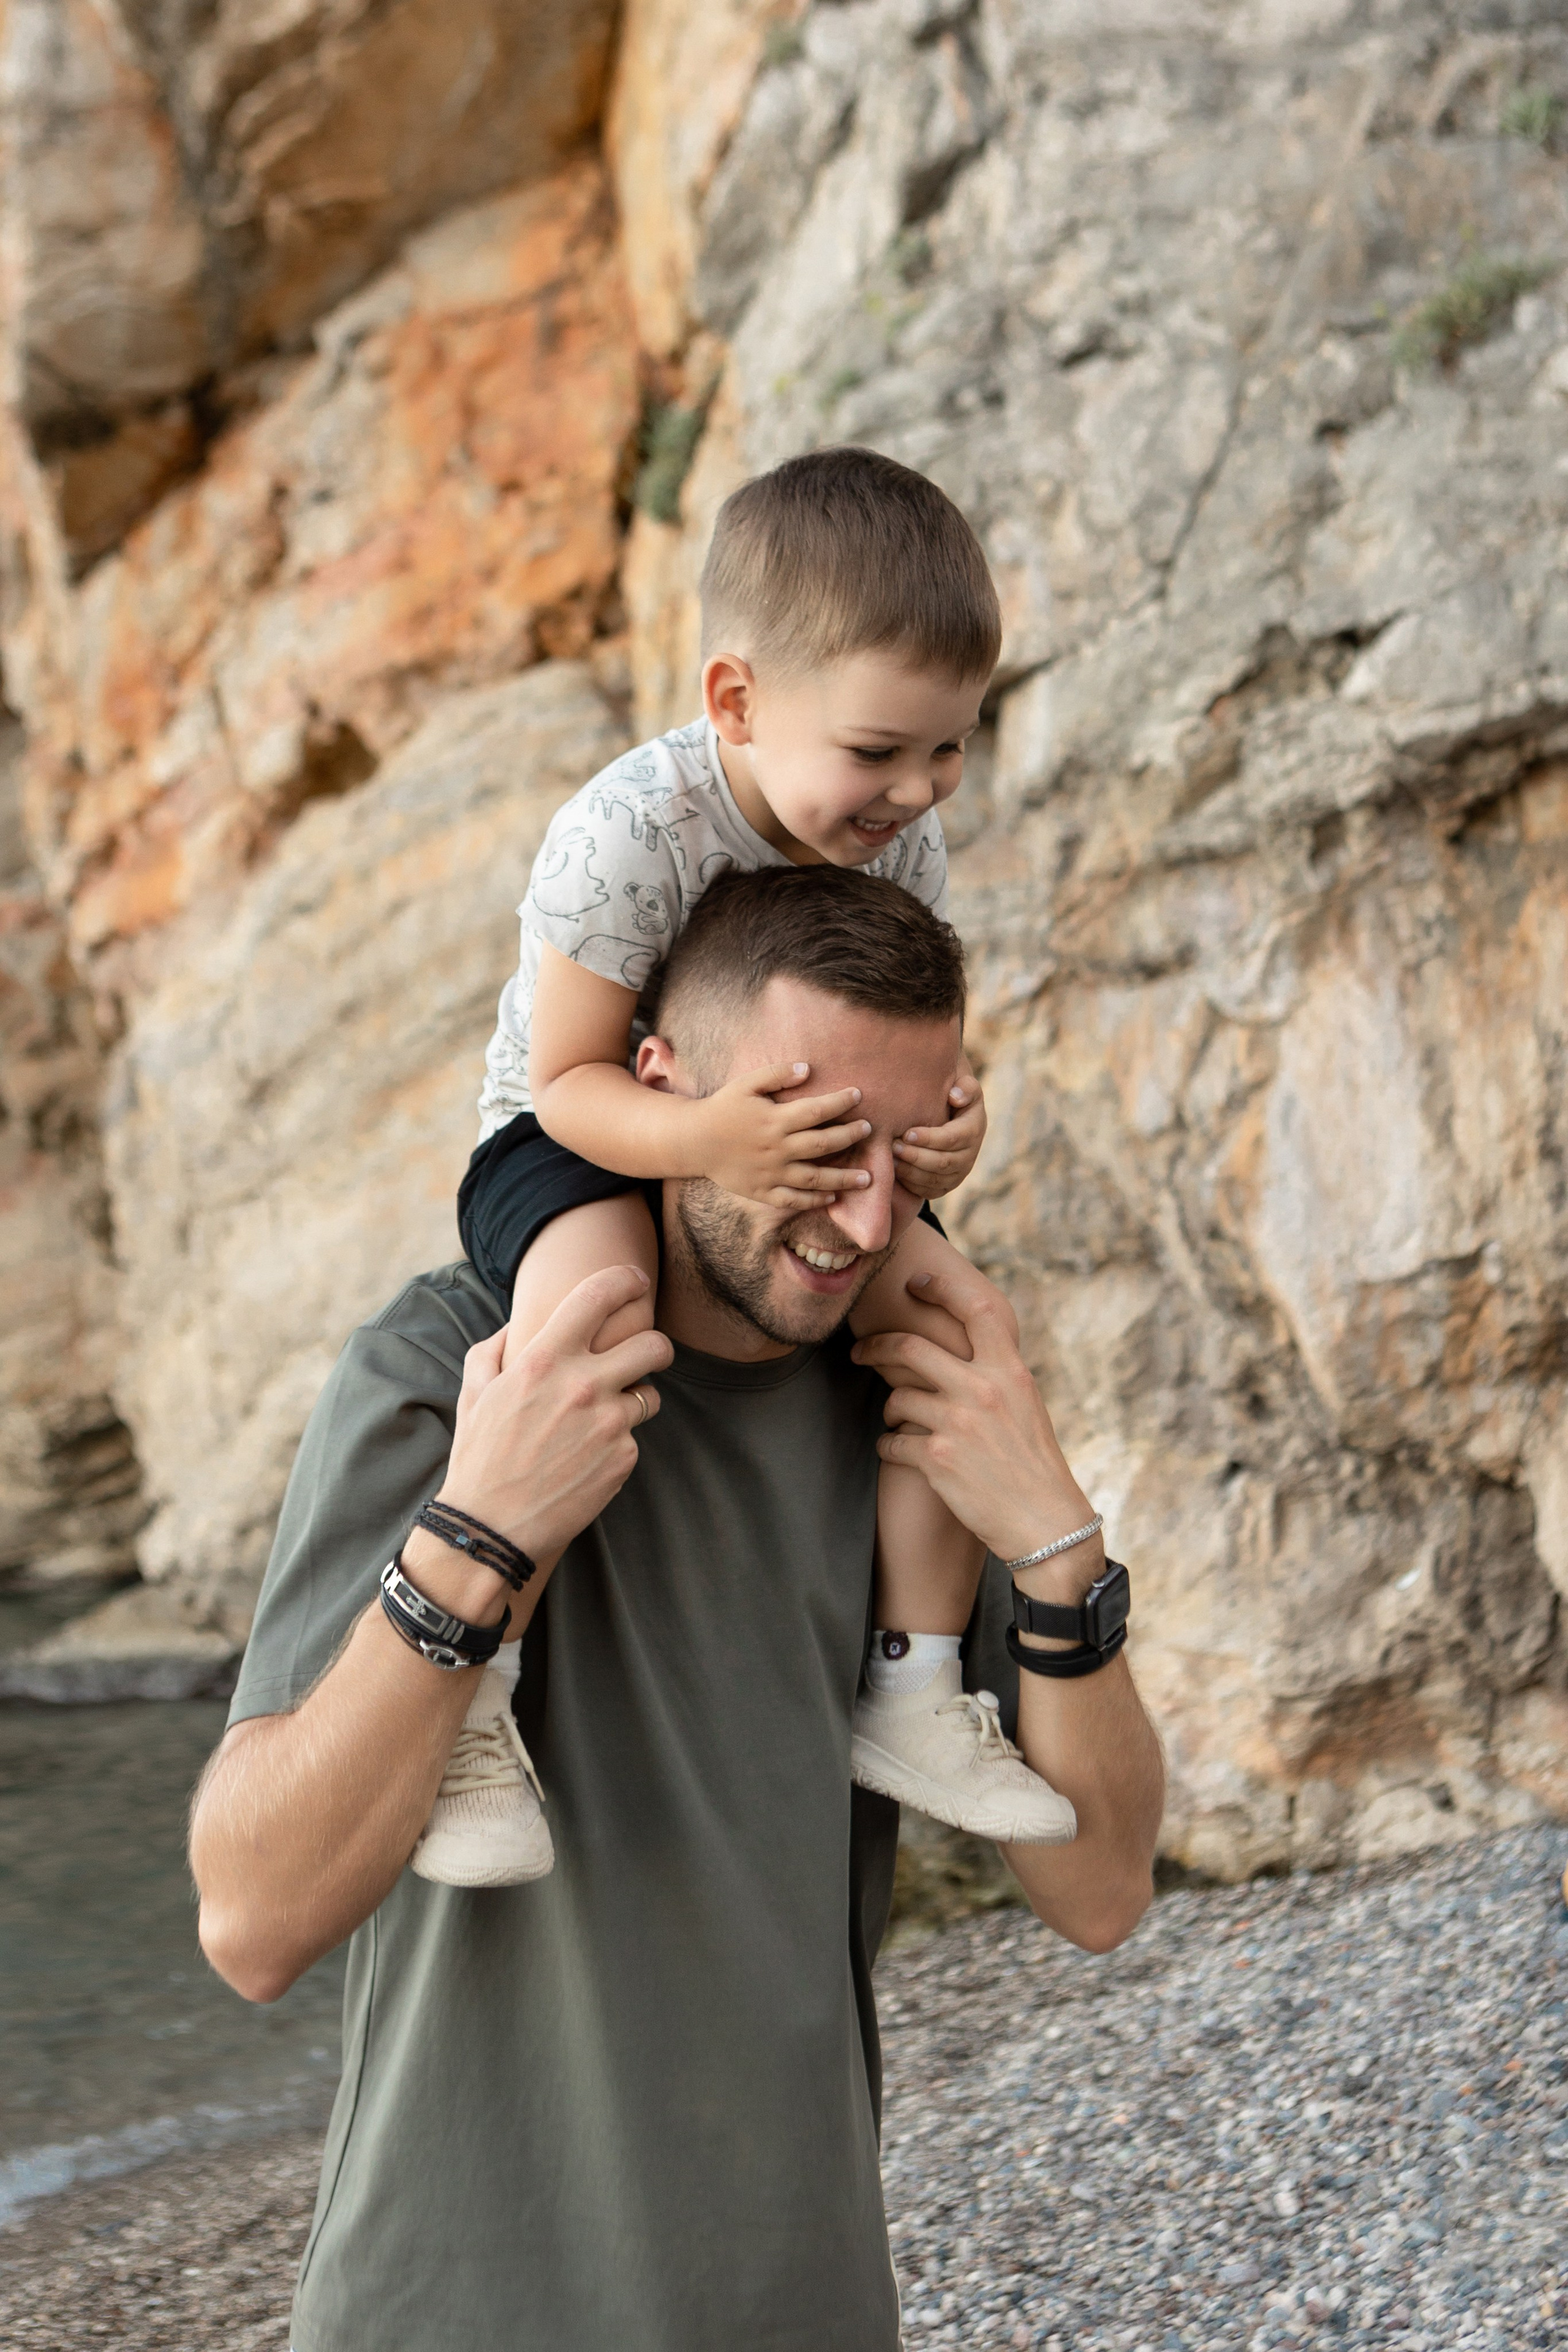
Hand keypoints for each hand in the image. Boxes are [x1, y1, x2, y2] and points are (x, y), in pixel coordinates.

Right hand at [437, 1267, 673, 1568]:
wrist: (491, 1528)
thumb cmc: (479, 1457)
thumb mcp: (474, 1393)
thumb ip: (495, 1349)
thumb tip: (517, 1326)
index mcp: (544, 1361)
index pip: (600, 1295)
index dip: (627, 1281)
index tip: (636, 1282)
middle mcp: (583, 1386)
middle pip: (653, 1345)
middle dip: (657, 1346)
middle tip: (649, 1354)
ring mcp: (608, 1424)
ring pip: (650, 1395)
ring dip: (636, 1399)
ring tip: (603, 1418)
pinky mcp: (623, 1459)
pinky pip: (633, 1437)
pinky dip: (617, 1443)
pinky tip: (586, 1459)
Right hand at [693, 1060, 872, 1208]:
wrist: (693, 1141)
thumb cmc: (723, 1108)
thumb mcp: (746, 1084)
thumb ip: (776, 1074)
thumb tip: (808, 1068)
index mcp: (775, 1119)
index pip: (816, 1111)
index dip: (840, 1103)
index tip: (858, 1095)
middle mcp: (777, 1148)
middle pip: (822, 1144)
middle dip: (850, 1136)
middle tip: (869, 1130)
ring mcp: (771, 1173)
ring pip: (814, 1178)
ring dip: (843, 1179)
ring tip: (867, 1178)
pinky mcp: (762, 1191)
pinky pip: (793, 1199)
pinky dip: (813, 1200)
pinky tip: (832, 1197)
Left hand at [851, 1262, 1097, 1572]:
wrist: (1045, 1523)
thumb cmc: (1033, 1462)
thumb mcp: (1026, 1403)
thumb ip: (995, 1372)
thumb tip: (960, 1345)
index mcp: (1009, 1370)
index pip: (975, 1308)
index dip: (942, 1288)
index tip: (916, 1283)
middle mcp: (983, 1389)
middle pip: (909, 1347)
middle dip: (875, 1345)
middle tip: (859, 1350)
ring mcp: (958, 1423)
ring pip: (897, 1397)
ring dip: (892, 1410)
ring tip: (901, 1422)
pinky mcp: (937, 1459)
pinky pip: (891, 1440)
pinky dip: (889, 1445)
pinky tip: (899, 1451)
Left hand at [891, 1074, 986, 1200]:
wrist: (948, 1113)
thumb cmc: (950, 1094)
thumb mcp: (963, 1083)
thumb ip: (965, 1087)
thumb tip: (955, 1097)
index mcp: (974, 1129)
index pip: (953, 1139)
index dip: (930, 1138)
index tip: (907, 1132)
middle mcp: (970, 1155)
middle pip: (943, 1163)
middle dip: (916, 1156)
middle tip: (893, 1146)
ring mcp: (958, 1173)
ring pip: (935, 1180)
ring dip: (911, 1171)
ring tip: (890, 1159)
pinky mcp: (946, 1185)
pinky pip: (929, 1191)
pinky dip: (911, 1183)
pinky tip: (894, 1171)